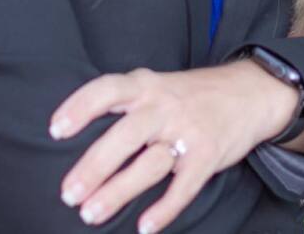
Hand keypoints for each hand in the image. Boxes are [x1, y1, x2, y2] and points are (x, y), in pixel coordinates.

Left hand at [48, 62, 272, 232]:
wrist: (247, 92)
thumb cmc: (187, 94)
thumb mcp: (154, 84)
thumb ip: (123, 102)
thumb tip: (75, 127)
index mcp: (145, 85)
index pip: (107, 89)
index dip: (80, 106)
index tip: (56, 129)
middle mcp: (163, 106)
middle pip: (125, 135)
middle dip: (94, 166)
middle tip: (68, 193)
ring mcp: (187, 131)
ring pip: (149, 164)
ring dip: (119, 191)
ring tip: (91, 214)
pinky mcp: (208, 156)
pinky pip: (183, 187)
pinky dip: (164, 209)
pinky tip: (144, 226)